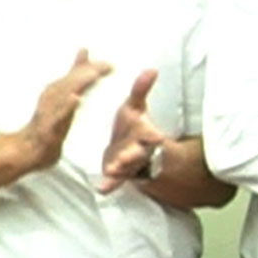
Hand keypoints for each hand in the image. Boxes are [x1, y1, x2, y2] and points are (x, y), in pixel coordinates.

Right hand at [22, 48, 112, 169]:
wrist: (27, 149)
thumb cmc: (48, 122)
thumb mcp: (62, 96)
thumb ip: (75, 75)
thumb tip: (84, 51)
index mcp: (57, 90)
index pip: (76, 75)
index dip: (92, 67)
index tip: (112, 64)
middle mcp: (52, 97)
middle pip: (72, 80)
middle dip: (89, 71)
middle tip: (109, 66)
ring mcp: (49, 111)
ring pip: (64, 94)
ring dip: (79, 83)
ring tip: (95, 74)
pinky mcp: (48, 127)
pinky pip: (58, 115)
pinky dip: (66, 106)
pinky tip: (76, 98)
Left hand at [96, 69, 168, 192]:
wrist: (128, 148)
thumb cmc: (132, 126)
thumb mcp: (135, 107)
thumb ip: (141, 90)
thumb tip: (151, 69)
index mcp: (145, 133)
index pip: (151, 135)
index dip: (153, 136)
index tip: (156, 137)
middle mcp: (139, 150)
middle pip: (139, 154)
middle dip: (133, 156)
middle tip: (124, 157)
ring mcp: (129, 164)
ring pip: (127, 169)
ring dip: (121, 170)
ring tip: (112, 169)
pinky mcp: (118, 175)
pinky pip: (114, 182)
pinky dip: (109, 185)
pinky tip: (101, 188)